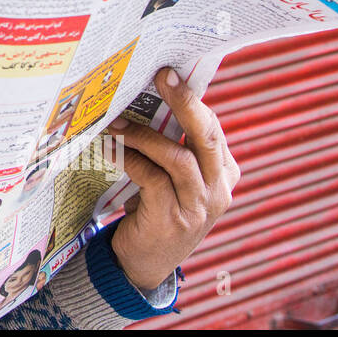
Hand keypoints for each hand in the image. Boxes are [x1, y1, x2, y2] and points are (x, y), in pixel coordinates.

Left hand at [106, 67, 239, 291]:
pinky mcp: (174, 219)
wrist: (143, 262)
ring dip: (144, 135)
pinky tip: (113, 150)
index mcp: (224, 173)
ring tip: (117, 122)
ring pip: (178, 158)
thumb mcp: (172, 177)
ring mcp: (200, 207)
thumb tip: (144, 99)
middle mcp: (219, 189)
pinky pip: (154, 179)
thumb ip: (171, 146)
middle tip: (162, 76)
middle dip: (185, 102)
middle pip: (207, 137)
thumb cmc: (155, 208)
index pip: (213, 128)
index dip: (192, 99)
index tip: (168, 74)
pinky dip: (132, 160)